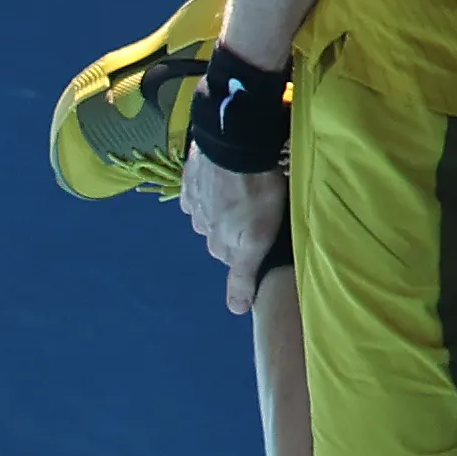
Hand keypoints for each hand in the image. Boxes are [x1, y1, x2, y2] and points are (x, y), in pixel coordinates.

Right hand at [186, 153, 286, 313]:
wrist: (235, 145)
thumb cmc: (256, 194)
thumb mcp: (257, 240)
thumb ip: (243, 275)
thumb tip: (234, 310)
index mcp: (218, 244)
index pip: (235, 257)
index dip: (252, 246)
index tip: (266, 233)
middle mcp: (200, 227)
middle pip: (222, 235)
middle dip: (238, 227)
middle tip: (260, 209)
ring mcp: (193, 201)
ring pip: (211, 213)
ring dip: (226, 206)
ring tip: (246, 190)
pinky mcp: (190, 178)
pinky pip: (200, 191)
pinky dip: (212, 187)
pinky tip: (226, 178)